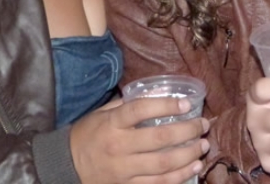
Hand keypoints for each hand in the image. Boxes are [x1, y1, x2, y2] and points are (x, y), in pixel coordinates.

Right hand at [70, 96, 209, 183]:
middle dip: (187, 131)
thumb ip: (127, 104)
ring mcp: (123, 170)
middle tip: (203, 125)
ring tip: (203, 146)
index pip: (141, 110)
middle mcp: (118, 147)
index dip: (166, 105)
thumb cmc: (88, 135)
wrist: (65, 167)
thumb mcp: (102, 114)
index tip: (187, 104)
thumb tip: (158, 93)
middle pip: (160, 138)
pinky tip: (193, 168)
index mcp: (112, 124)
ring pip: (163, 164)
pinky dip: (179, 177)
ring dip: (188, 155)